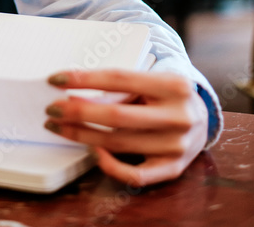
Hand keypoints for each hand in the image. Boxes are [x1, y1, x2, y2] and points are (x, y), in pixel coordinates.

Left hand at [43, 69, 208, 186]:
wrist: (202, 117)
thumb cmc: (166, 94)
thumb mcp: (151, 80)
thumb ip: (121, 87)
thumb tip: (73, 91)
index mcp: (174, 84)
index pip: (120, 78)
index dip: (85, 78)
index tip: (57, 79)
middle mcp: (179, 115)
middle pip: (117, 115)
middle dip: (78, 111)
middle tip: (51, 108)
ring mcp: (177, 145)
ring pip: (119, 143)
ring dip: (83, 135)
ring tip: (60, 126)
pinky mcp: (173, 168)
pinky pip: (135, 175)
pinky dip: (110, 165)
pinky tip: (92, 150)